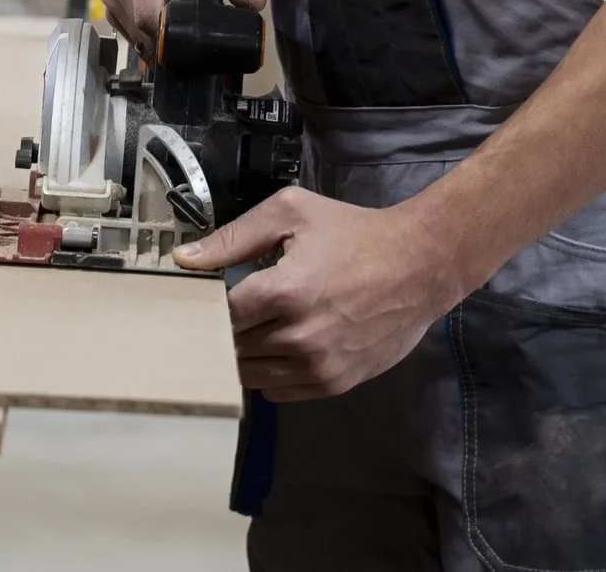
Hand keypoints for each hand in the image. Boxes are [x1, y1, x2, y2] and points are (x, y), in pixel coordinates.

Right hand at [96, 0, 266, 53]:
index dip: (174, 38)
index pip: (149, 14)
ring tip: (185, 28)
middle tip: (200, 38)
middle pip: (138, 23)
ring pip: (129, 26)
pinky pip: (121, 21)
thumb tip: (250, 2)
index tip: (199, 45)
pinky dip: (141, 32)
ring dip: (154, 37)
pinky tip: (166, 25)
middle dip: (167, 39)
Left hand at [174, 188, 458, 401]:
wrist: (420, 266)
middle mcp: (299, 336)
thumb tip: (184, 259)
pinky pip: (279, 392)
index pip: (220, 316)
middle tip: (235, 311)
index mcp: (284, 291)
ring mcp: (318, 365)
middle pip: (232, 348)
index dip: (207, 307)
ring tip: (258, 327)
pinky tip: (281, 346)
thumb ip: (233, 237)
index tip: (206, 298)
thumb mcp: (291, 213)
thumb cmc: (355, 234)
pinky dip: (271, 373)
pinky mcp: (334, 383)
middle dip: (226, 330)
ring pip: (250, 375)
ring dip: (246, 355)